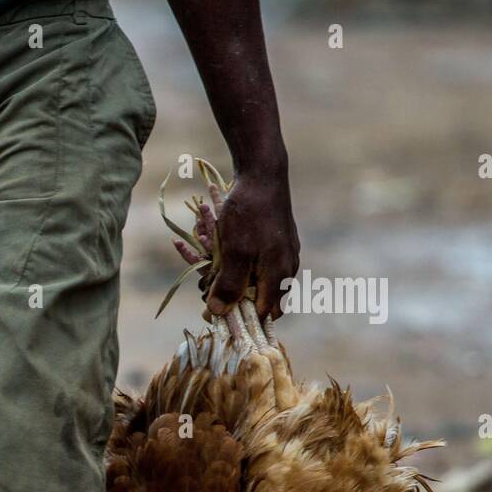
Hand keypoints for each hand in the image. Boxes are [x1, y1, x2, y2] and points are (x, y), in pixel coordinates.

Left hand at [206, 171, 299, 320]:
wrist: (262, 174)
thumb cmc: (249, 214)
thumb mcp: (234, 252)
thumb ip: (228, 284)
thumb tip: (218, 312)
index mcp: (280, 275)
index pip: (264, 313)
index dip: (237, 316)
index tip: (211, 312)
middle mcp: (285, 268)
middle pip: (256, 297)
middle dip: (228, 291)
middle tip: (206, 282)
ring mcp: (282, 255)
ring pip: (252, 278)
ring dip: (226, 273)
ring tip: (207, 253)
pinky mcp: (275, 243)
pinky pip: (252, 260)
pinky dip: (232, 258)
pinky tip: (216, 245)